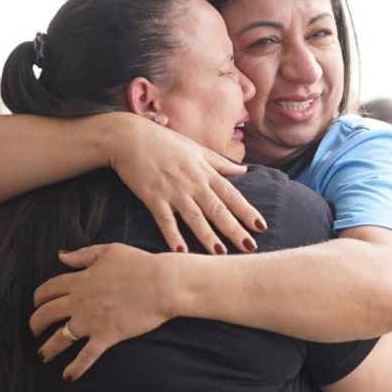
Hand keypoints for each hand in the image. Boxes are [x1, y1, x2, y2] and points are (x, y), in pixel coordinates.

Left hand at [31, 244, 178, 379]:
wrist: (163, 283)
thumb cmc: (139, 264)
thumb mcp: (108, 251)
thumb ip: (82, 255)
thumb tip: (61, 256)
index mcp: (80, 280)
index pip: (48, 289)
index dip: (38, 297)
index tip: (36, 302)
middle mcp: (80, 302)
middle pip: (46, 314)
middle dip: (35, 323)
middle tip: (34, 330)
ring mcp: (91, 321)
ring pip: (59, 338)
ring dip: (47, 349)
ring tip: (42, 355)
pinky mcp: (107, 336)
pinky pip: (86, 356)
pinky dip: (75, 368)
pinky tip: (67, 377)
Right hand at [111, 124, 265, 254]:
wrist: (130, 137)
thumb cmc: (164, 142)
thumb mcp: (197, 149)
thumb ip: (220, 163)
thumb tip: (244, 170)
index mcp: (205, 172)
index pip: (231, 194)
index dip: (246, 210)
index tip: (261, 226)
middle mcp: (193, 183)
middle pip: (217, 209)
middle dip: (234, 229)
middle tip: (250, 247)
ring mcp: (173, 191)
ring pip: (194, 217)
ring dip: (207, 236)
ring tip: (220, 254)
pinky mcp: (153, 197)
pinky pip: (165, 220)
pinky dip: (172, 236)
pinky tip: (181, 253)